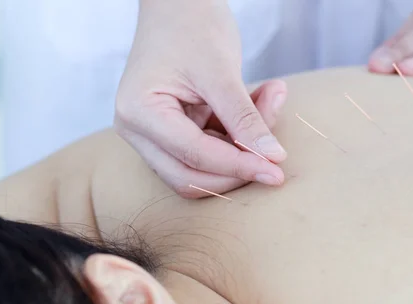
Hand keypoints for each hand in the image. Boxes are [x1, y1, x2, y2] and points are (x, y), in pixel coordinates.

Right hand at [115, 0, 287, 198]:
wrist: (179, 4)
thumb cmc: (192, 25)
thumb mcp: (221, 70)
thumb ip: (245, 117)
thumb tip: (272, 159)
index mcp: (138, 111)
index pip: (193, 155)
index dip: (238, 166)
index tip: (276, 171)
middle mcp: (137, 130)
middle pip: (190, 177)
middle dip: (236, 168)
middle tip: (275, 152)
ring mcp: (151, 135)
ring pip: (200, 170)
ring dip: (240, 150)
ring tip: (271, 101)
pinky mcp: (170, 133)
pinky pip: (207, 152)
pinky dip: (236, 136)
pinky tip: (260, 100)